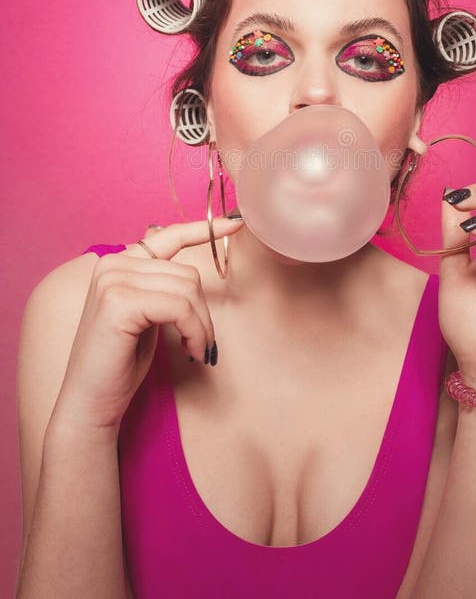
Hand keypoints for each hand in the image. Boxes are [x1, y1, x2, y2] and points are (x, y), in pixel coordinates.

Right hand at [51, 216, 244, 436]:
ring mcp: (113, 280)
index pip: (167, 236)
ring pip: (187, 289)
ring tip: (196, 349)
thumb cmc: (120, 363)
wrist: (89, 403)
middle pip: (187, 273)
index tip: (234, 223)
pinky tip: (190, 351)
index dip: (203, 229)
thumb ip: (158, 287)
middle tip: (202, 343)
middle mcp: (111, 264)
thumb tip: (188, 271)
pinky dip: (195, 331)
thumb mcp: (145, 316)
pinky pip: (180, 307)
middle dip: (203, 311)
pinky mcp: (119, 302)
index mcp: (117, 263)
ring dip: (201, 325)